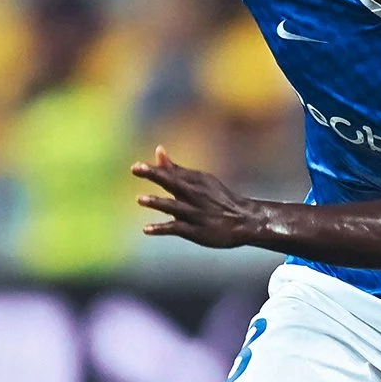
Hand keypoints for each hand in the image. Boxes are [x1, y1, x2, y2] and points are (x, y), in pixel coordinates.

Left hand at [133, 147, 261, 249]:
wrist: (245, 220)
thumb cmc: (218, 199)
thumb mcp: (201, 180)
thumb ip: (176, 169)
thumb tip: (158, 150)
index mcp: (196, 181)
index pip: (172, 174)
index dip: (153, 170)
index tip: (135, 166)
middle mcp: (196, 195)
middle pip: (172, 183)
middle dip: (155, 176)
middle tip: (136, 169)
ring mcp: (196, 213)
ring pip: (174, 206)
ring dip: (158, 202)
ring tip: (140, 199)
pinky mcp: (197, 231)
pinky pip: (177, 228)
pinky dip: (162, 228)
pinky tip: (147, 229)